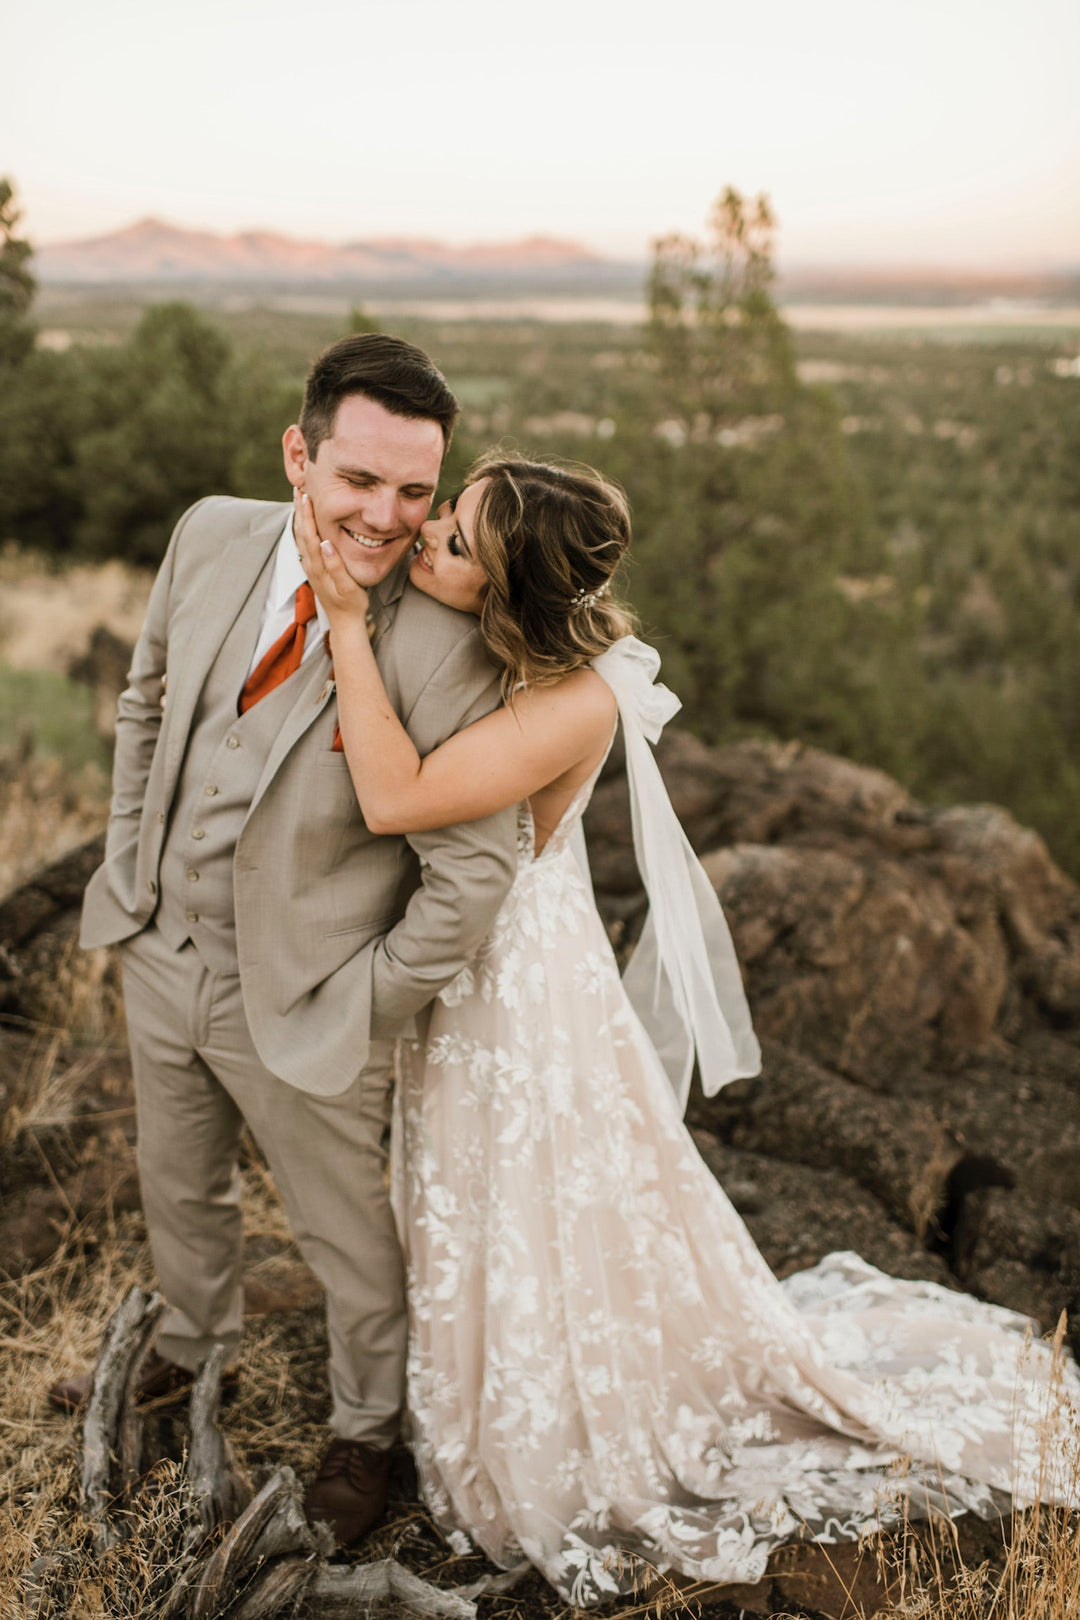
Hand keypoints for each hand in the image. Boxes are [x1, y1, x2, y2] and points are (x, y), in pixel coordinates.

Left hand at [293, 490, 370, 624]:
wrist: (344, 623)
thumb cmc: (351, 605)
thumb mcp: (347, 587)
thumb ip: (336, 565)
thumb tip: (326, 543)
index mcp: (318, 566)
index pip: (310, 534)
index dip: (307, 514)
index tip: (306, 495)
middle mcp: (310, 565)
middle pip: (301, 532)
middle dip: (299, 510)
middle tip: (298, 488)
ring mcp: (310, 568)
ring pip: (300, 537)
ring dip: (299, 517)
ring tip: (299, 499)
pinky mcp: (314, 569)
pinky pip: (305, 543)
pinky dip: (303, 528)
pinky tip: (306, 521)